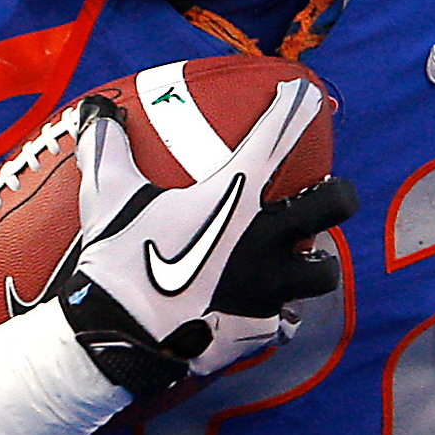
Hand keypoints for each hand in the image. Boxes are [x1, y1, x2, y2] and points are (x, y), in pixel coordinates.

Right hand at [61, 82, 351, 392]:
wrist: (119, 339)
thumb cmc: (118, 260)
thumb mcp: (109, 195)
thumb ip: (108, 147)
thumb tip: (95, 110)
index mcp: (234, 196)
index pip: (276, 137)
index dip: (295, 109)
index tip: (307, 94)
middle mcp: (265, 237)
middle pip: (334, 203)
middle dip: (339, 193)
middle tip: (327, 194)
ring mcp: (269, 286)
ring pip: (322, 271)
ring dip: (314, 263)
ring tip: (303, 260)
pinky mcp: (260, 329)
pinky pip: (285, 322)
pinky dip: (278, 318)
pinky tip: (270, 315)